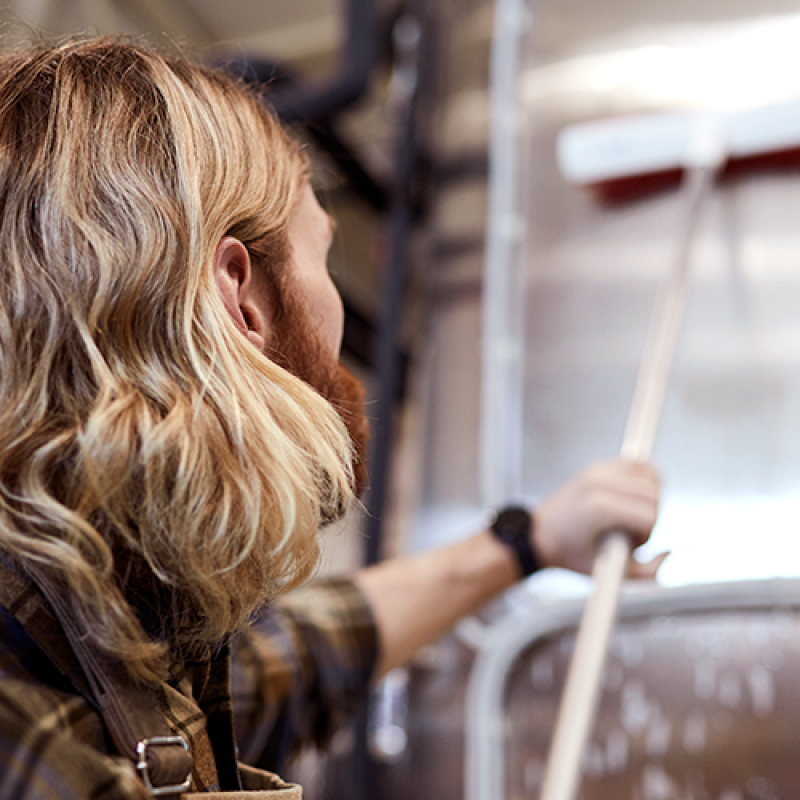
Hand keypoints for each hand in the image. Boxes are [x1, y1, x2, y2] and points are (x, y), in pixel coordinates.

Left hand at [533, 459, 665, 577]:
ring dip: (652, 495)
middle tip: (635, 530)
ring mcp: (597, 471)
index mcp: (599, 507)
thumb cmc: (570, 554)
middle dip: (653, 514)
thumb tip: (669, 552)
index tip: (631, 543)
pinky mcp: (597, 466)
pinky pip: (636, 464)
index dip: (647, 535)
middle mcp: (598, 483)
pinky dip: (644, 479)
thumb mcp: (608, 574)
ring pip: (649, 472)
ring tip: (635, 513)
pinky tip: (634, 497)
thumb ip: (647, 572)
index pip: (650, 515)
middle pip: (653, 492)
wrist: (539, 535)